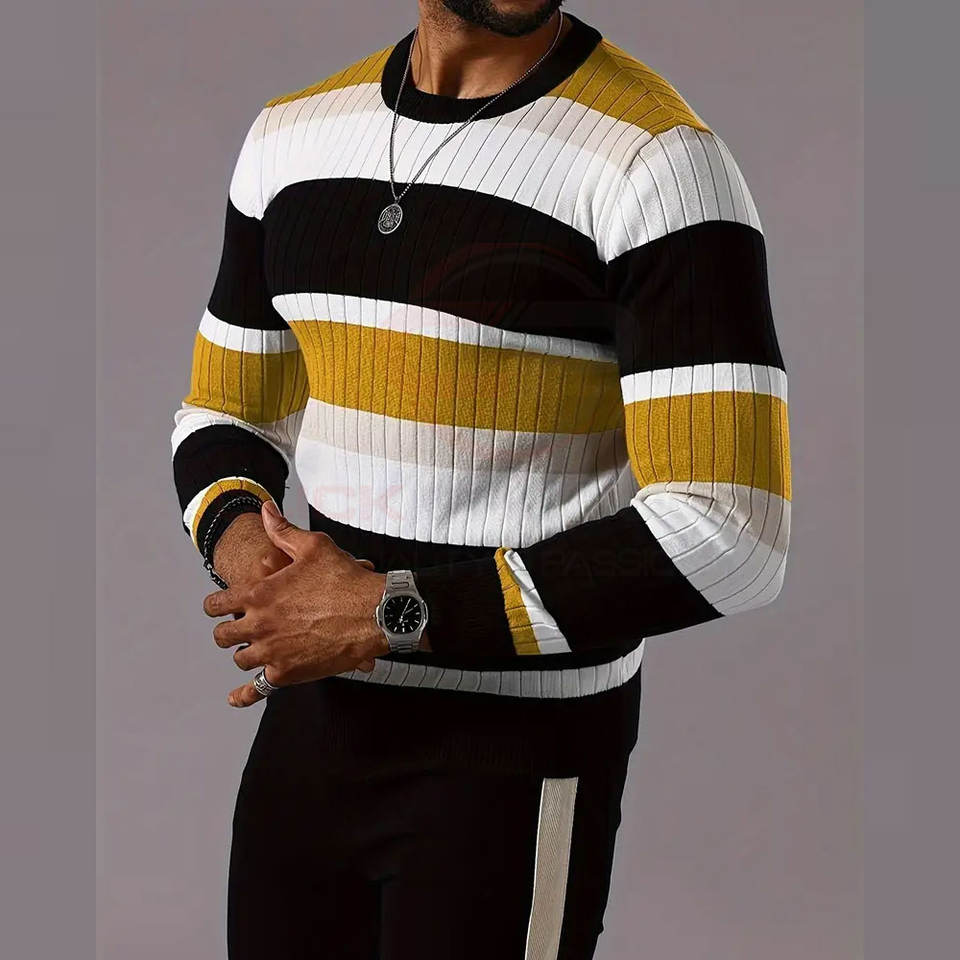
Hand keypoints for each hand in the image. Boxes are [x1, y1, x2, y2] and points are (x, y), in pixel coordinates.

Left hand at [203, 500, 390, 707]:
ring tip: (253, 649)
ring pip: (241, 660)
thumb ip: (283, 530)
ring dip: (244, 653)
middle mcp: (260, 625)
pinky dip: (244, 695)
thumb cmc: (347, 578)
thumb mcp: (314, 545)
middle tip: (237, 627)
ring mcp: (272, 652)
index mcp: (259, 594)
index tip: (219, 606)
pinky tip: (237, 697)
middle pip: (223, 635)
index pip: (216, 603)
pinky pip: (258, 689)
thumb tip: (265, 510)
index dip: (215, 604)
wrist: (375, 613)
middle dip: (227, 629)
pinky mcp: (289, 673)